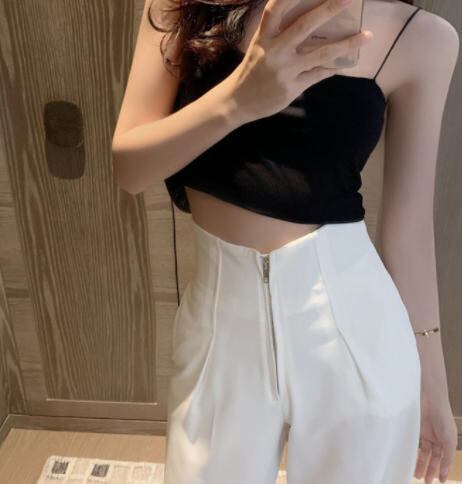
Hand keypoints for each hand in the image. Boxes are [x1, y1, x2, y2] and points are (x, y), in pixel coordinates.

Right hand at [222, 0, 372, 122]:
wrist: (237, 102)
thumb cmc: (251, 71)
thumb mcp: (259, 48)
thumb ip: (278, 34)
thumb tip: (311, 22)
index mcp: (264, 37)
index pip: (277, 8)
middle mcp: (274, 51)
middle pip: (305, 25)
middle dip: (329, 9)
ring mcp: (284, 70)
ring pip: (321, 54)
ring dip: (347, 44)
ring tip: (367, 35)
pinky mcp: (292, 87)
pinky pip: (318, 74)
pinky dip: (334, 67)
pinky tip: (346, 61)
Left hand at [415, 390, 456, 482]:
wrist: (430, 399)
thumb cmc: (442, 417)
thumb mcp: (449, 439)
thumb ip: (447, 456)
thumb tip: (444, 473)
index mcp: (448, 441)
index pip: (445, 459)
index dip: (442, 470)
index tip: (440, 482)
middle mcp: (437, 438)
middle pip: (433, 458)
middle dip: (430, 470)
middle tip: (425, 482)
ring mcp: (426, 433)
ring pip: (423, 453)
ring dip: (420, 464)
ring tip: (416, 475)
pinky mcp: (415, 428)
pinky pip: (414, 443)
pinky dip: (413, 452)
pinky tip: (409, 460)